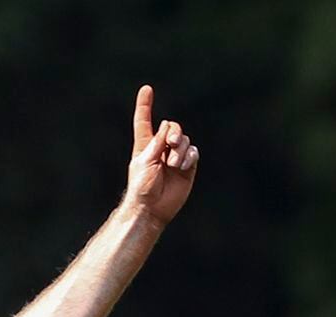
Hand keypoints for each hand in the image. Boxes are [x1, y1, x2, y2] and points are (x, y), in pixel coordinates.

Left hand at [125, 86, 198, 226]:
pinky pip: (193, 153)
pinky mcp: (186, 167)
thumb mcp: (145, 162)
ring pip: (184, 140)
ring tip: (173, 165)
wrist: (151, 208)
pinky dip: (189, 157)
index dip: (145, 106)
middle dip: (174, 132)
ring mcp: (174, 157)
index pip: (144, 121)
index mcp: (145, 145)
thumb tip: (167, 126)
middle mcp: (160, 148)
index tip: (147, 89)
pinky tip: (181, 167)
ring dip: (180, 150)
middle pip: (171, 127)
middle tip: (171, 143)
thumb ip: (157, 143)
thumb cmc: (142, 187)